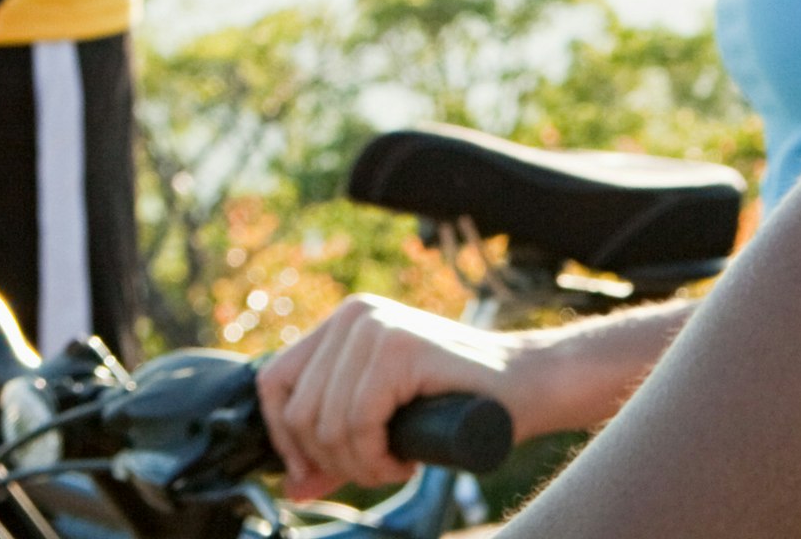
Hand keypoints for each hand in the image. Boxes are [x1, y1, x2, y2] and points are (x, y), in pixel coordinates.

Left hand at [260, 294, 530, 498]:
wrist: (526, 386)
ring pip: (326, 423)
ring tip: (393, 464)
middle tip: (374, 469)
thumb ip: (336, 446)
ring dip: (358, 465)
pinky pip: (359, 423)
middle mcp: (354, 315)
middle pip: (297, 412)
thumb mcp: (381, 422)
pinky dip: (376, 458)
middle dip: (330, 460)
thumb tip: (292, 486)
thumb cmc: (457, 403)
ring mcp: (376, 326)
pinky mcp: (400, 347)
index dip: (285, 439)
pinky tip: (405, 460)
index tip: (313, 471)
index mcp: (343, 322)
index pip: (274, 382)